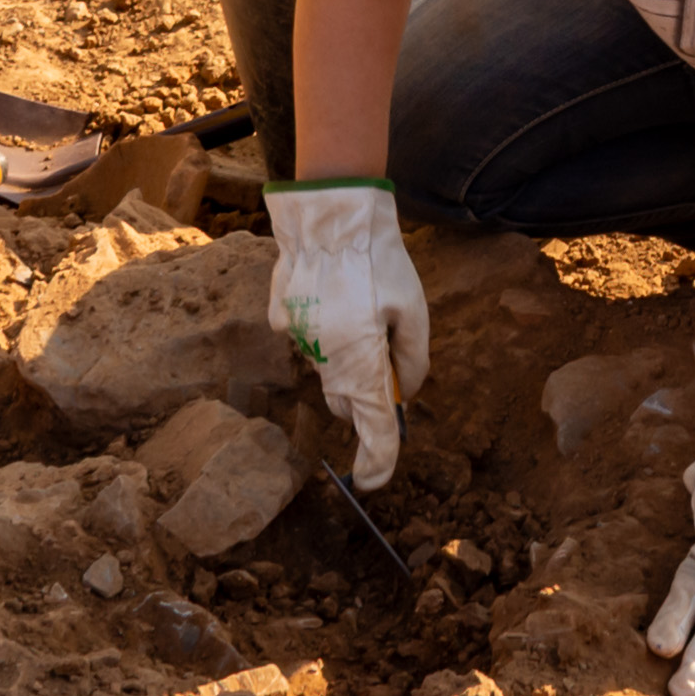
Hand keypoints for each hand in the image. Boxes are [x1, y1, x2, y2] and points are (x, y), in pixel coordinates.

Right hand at [266, 182, 432, 489]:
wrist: (329, 214)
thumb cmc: (379, 261)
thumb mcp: (413, 309)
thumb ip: (413, 359)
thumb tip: (404, 393)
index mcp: (360, 361)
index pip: (371, 426)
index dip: (377, 459)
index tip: (374, 481)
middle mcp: (324, 358)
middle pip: (347, 399)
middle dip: (368, 394)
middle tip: (390, 356)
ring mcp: (297, 339)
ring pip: (328, 367)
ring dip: (348, 355)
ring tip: (363, 306)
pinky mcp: (281, 318)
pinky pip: (308, 337)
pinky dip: (325, 328)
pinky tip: (334, 292)